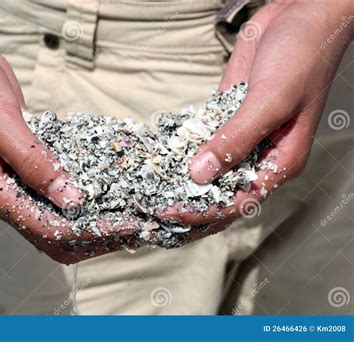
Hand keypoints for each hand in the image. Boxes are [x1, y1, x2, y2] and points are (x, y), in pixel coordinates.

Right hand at [0, 0, 135, 261]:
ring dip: (91, 221)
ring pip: (58, 217)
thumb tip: (71, 199)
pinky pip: (58, 189)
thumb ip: (33, 163)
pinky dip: (82, 196)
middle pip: (55, 235)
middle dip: (94, 236)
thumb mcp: (0, 124)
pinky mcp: (28, 164)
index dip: (89, 232)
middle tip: (134, 228)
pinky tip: (108, 189)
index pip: (48, 230)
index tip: (127, 225)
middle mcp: (6, 194)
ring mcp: (17, 180)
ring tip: (127, 216)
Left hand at [163, 0, 352, 225]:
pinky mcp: (226, 115)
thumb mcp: (270, 102)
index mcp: (280, 161)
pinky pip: (202, 139)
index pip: (239, 201)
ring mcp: (241, 135)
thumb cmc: (303, 56)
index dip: (204, 211)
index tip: (172, 212)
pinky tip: (161, 161)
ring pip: (210, 168)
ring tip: (152, 194)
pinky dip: (183, 150)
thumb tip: (201, 174)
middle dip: (191, 204)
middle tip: (156, 212)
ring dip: (184, 181)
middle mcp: (260, 154)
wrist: (301, 15)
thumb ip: (236, 139)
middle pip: (222, 191)